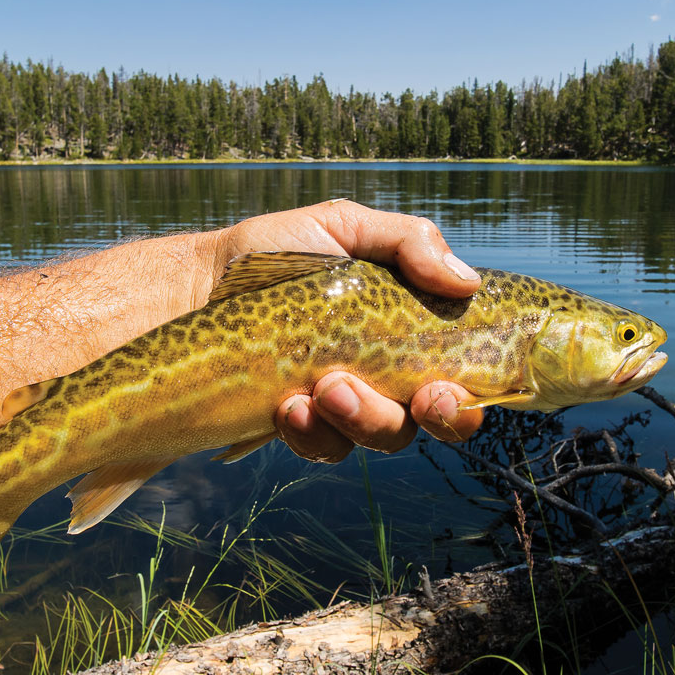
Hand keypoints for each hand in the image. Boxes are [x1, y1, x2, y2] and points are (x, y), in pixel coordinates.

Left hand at [216, 200, 485, 461]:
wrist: (199, 285)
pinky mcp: (304, 427)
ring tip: (326, 385)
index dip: (475, 392)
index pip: (467, 372)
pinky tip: (287, 406)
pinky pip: (326, 448)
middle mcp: (391, 373)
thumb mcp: (345, 227)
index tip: (450, 386)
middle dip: (441, 417)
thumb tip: (469, 282)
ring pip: (386, 437)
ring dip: (367, 417)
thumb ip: (410, 242)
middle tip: (422, 397)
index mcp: (413, 329)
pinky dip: (313, 432)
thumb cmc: (279, 251)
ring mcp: (348, 405)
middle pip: (441, 419)